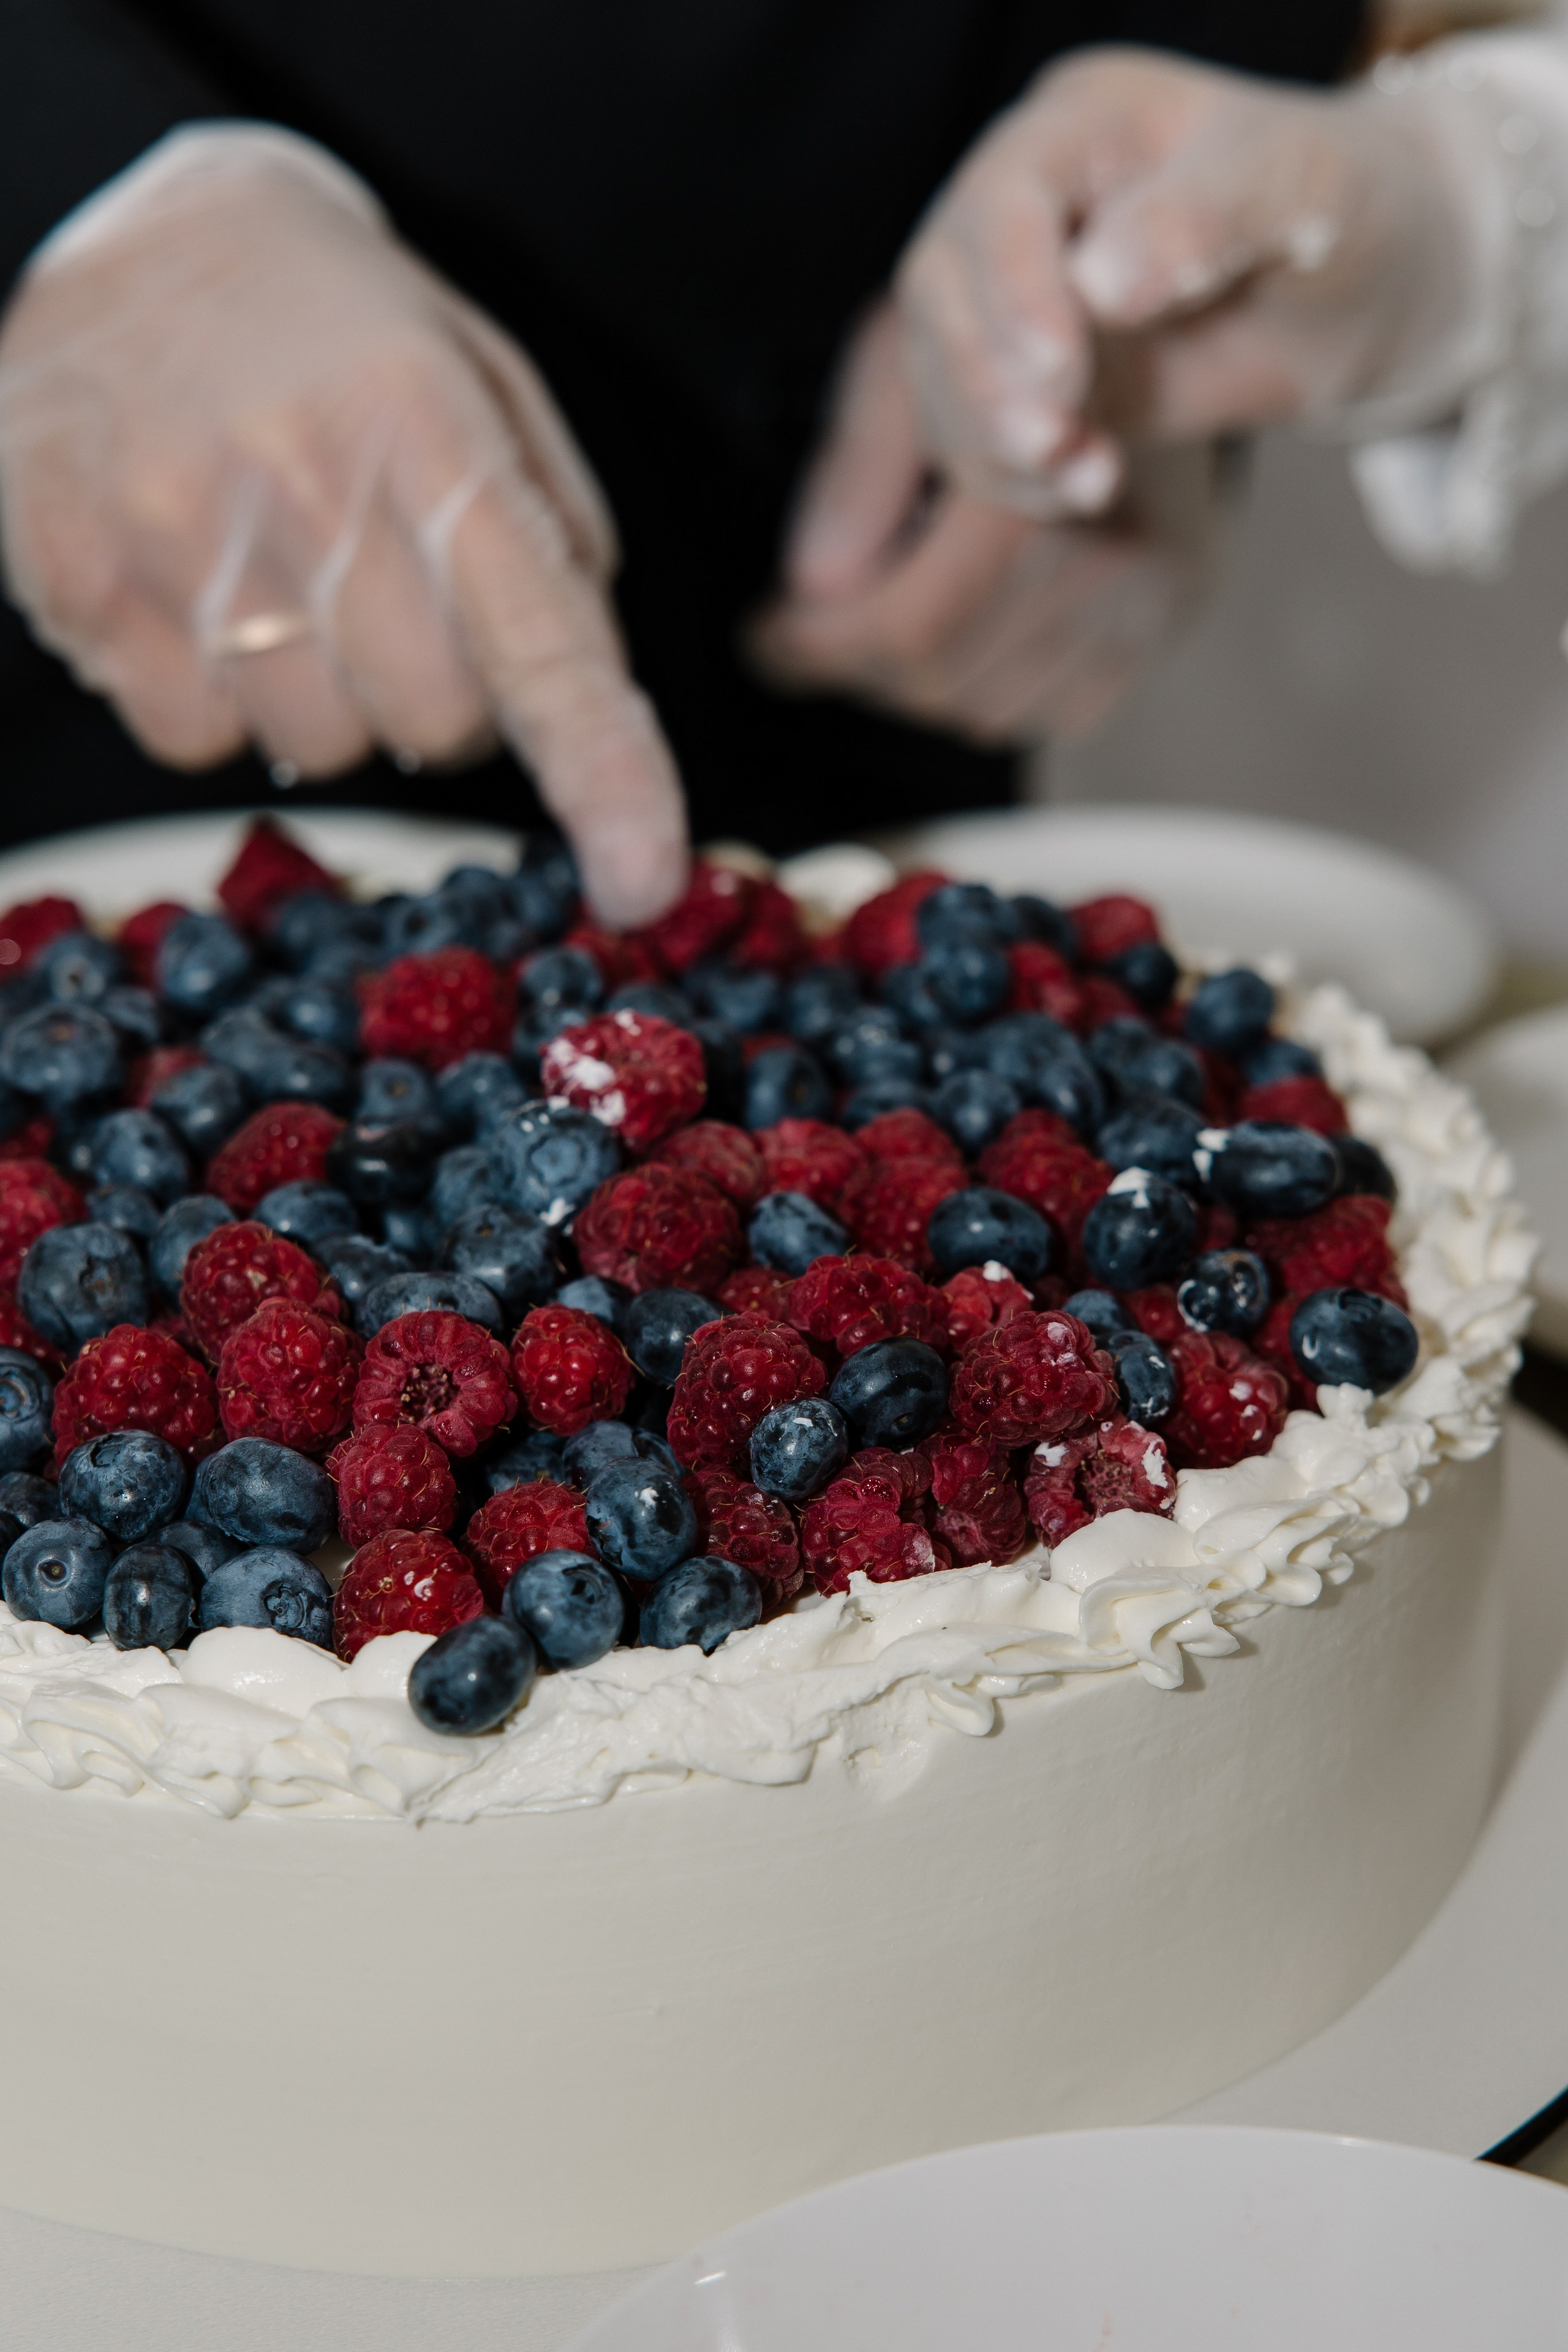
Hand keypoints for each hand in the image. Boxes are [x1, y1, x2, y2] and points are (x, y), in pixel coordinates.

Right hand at [0, 130, 687, 924]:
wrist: (124, 233)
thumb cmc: (334, 330)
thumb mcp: (478, 381)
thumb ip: (551, 537)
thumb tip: (595, 697)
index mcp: (427, 426)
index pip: (542, 645)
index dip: (607, 778)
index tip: (643, 881)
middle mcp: (304, 485)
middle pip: (433, 729)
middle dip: (439, 696)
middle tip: (389, 598)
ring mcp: (177, 536)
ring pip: (317, 747)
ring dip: (325, 699)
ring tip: (282, 579)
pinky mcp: (79, 581)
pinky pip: (194, 739)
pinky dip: (213, 698)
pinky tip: (198, 596)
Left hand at [751, 302, 1218, 742]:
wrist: (1154, 297)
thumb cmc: (1013, 307)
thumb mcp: (912, 342)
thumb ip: (857, 466)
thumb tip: (814, 585)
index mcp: (1046, 474)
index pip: (912, 624)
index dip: (822, 646)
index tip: (768, 636)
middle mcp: (1116, 548)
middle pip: (945, 678)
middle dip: (860, 665)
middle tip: (808, 632)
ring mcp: (1152, 594)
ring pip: (988, 711)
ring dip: (917, 684)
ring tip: (883, 615)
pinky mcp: (1167, 622)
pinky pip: (1047, 713)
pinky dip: (986, 689)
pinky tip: (963, 624)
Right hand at [895, 47, 1488, 515]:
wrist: (1361, 289)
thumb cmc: (1340, 207)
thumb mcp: (1301, 187)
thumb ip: (1206, 214)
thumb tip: (1100, 281)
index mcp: (1087, 122)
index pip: (1004, 195)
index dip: (1013, 285)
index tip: (1060, 371)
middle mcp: (1030, 199)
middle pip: (944, 283)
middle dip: (987, 378)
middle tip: (1055, 445)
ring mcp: (1017, 292)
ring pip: (945, 368)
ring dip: (1000, 440)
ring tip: (1091, 481)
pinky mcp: (1027, 377)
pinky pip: (978, 433)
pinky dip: (1018, 476)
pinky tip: (1088, 489)